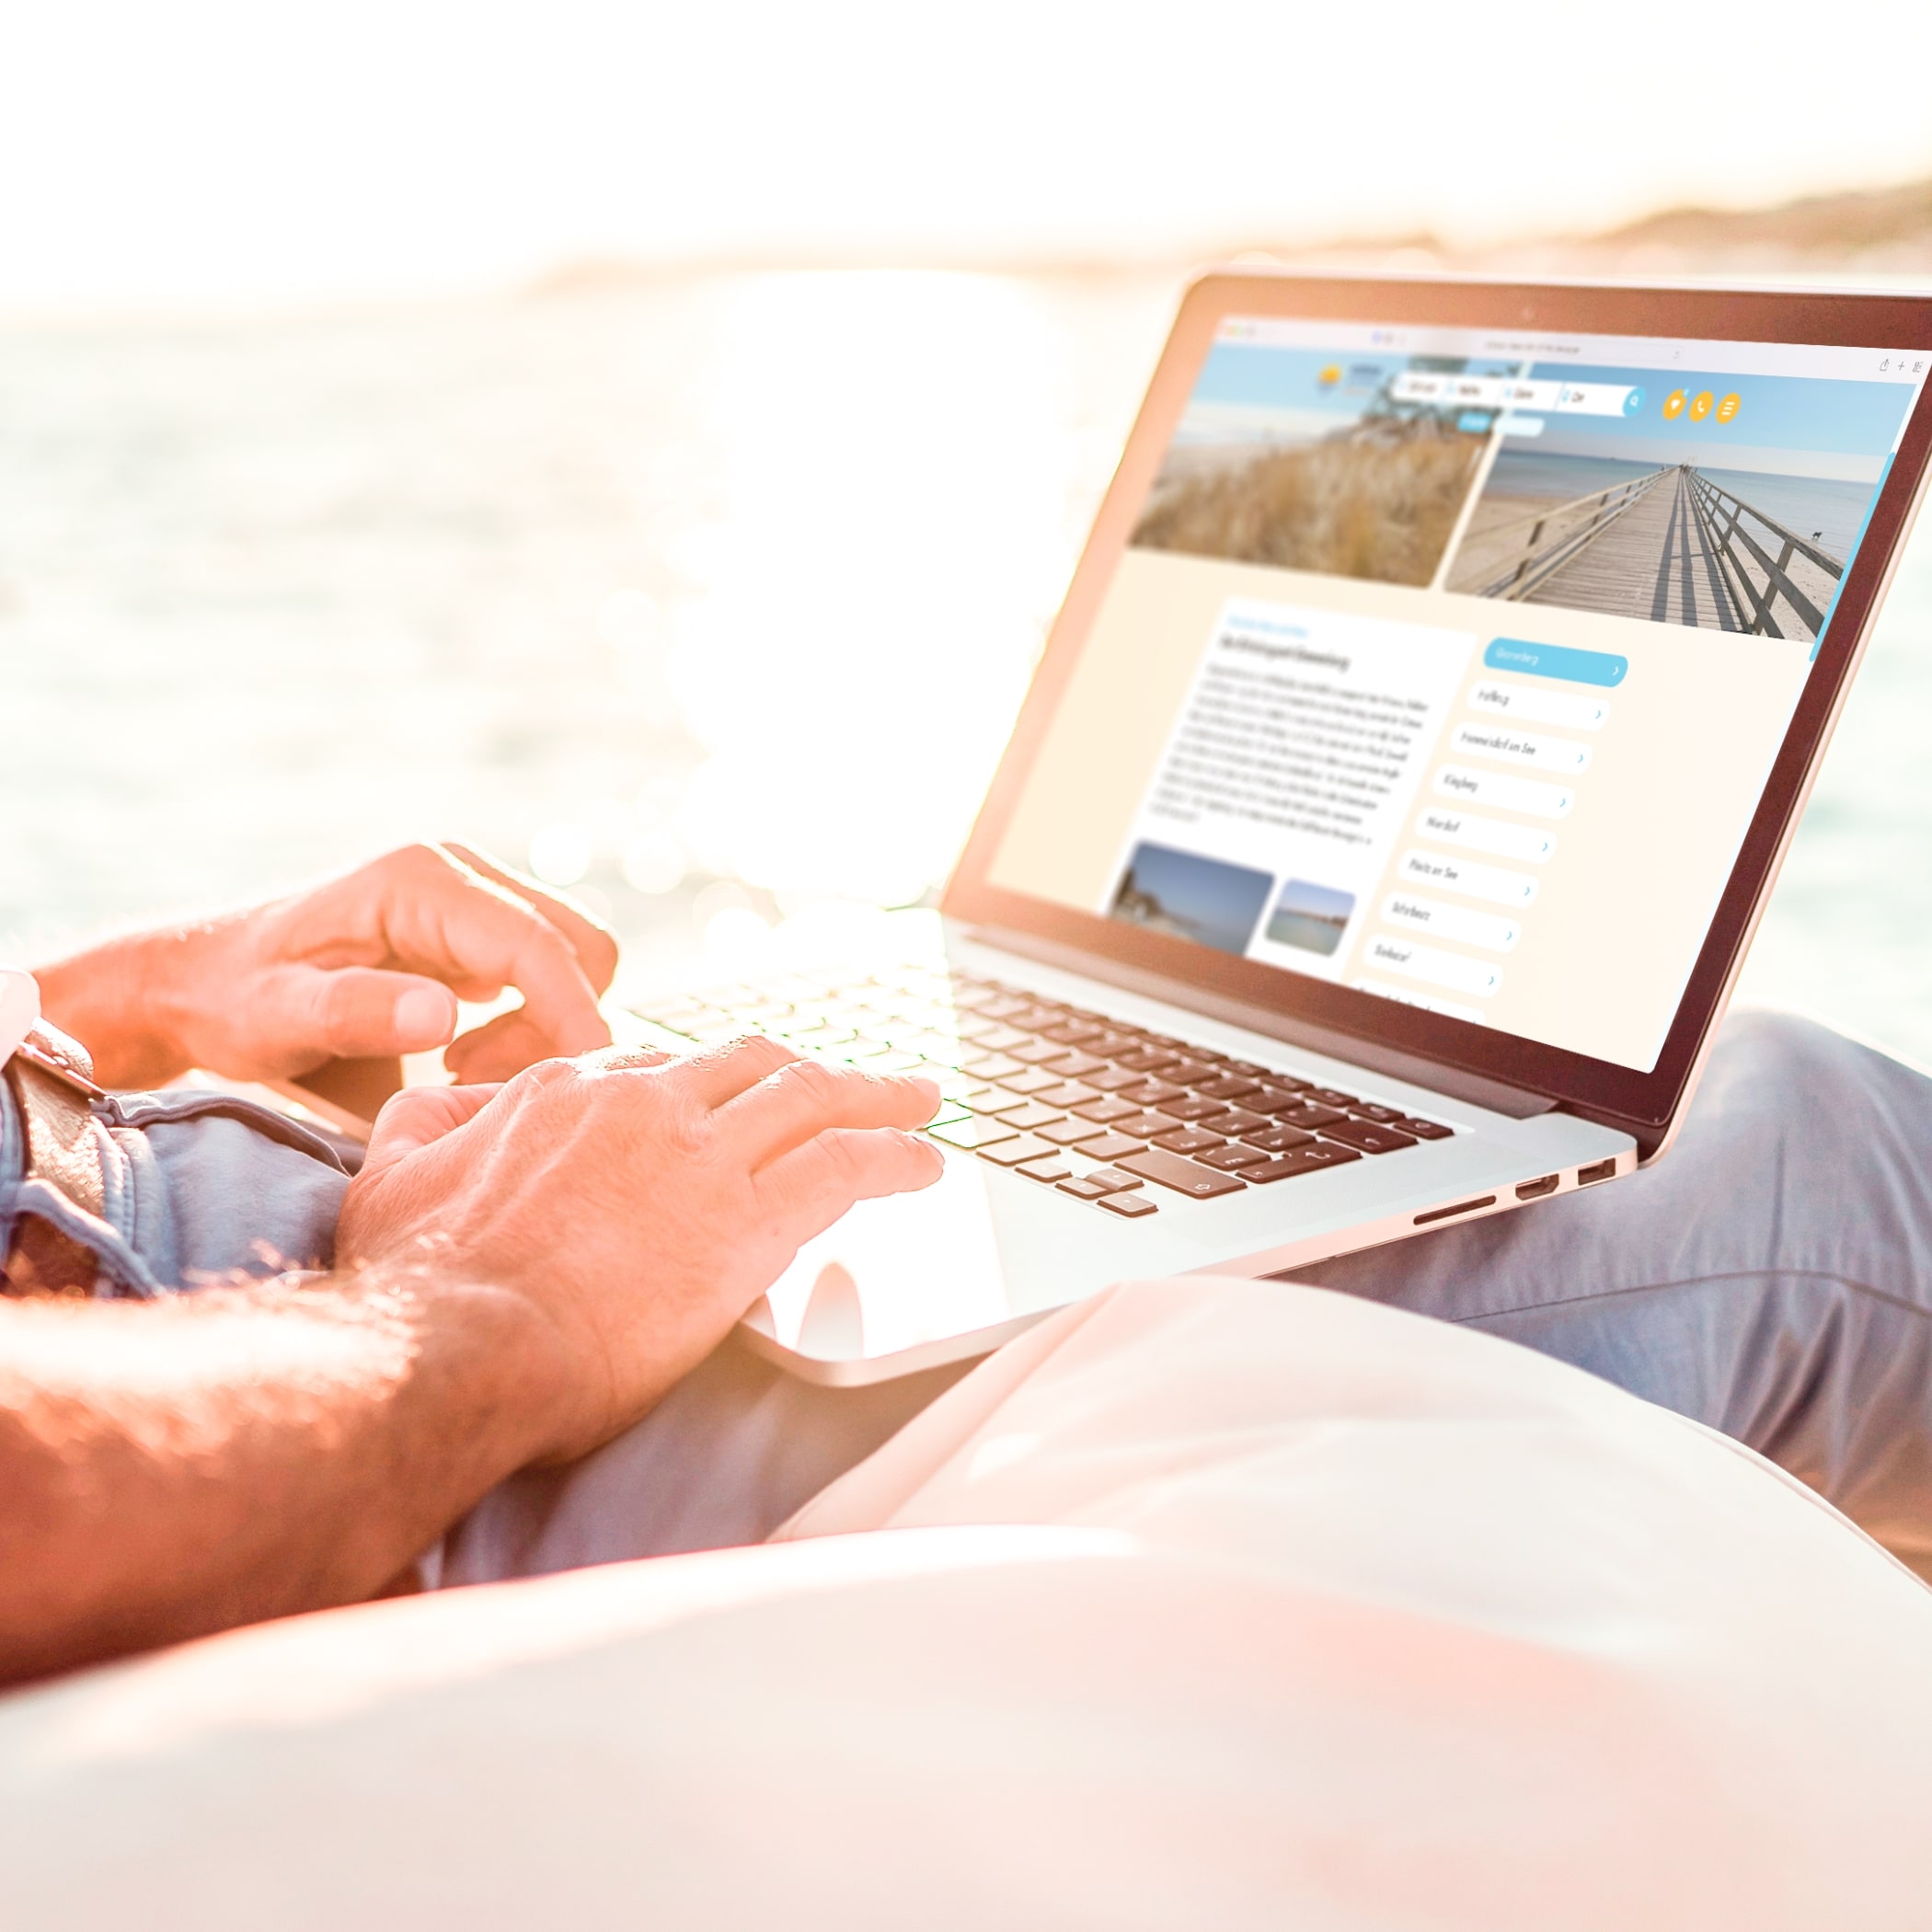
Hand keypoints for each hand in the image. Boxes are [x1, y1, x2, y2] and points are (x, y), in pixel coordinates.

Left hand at [37, 843, 618, 1088]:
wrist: (198, 980)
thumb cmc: (230, 1002)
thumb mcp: (275, 1016)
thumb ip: (356, 1012)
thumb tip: (445, 1015)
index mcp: (421, 880)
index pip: (537, 944)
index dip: (573, 1015)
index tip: (576, 1085)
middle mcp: (459, 872)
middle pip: (578, 945)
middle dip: (558, 1024)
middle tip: (476, 1084)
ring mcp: (472, 895)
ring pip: (570, 959)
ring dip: (543, 1026)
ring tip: (460, 1073)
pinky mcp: (475, 926)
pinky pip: (544, 970)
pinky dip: (530, 1020)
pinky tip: (460, 1054)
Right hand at [337, 1036, 943, 1459]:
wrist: (450, 1348)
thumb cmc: (414, 1283)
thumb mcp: (394, 1171)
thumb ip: (426, 1123)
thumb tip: (447, 1101)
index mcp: (567, 1091)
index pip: (663, 1070)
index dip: (712, 1086)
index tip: (740, 1104)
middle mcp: (643, 1104)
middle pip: (753, 1067)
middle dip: (813, 1070)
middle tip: (862, 1079)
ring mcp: (699, 1155)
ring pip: (814, 1100)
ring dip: (877, 1096)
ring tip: (921, 1100)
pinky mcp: (746, 1220)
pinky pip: (846, 1165)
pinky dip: (895, 1156)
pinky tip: (925, 1164)